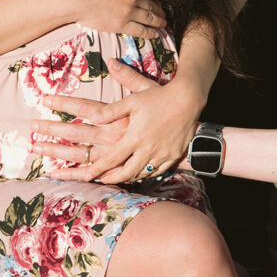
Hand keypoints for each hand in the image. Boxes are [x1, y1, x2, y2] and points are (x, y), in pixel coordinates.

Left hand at [34, 59, 203, 182]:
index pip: (111, 158)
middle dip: (107, 178)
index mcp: (133, 136)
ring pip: (139, 174)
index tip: (86, 174)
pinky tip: (137, 173)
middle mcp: (146, 149)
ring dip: (124, 178)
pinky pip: (154, 171)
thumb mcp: (135, 99)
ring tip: (113, 179)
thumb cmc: (160, 96)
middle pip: (123, 171)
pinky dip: (143, 174)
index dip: (97, 169)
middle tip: (96, 180)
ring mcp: (159, 155)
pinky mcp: (171, 156)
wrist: (189, 100)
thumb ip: (112, 109)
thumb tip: (91, 115)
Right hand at [64, 0, 165, 39]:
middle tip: (164, 16)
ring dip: (159, 23)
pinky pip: (141, 30)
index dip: (153, 1)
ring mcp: (129, 12)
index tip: (156, 5)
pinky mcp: (122, 25)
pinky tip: (156, 34)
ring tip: (163, 25)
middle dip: (160, 12)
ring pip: (150, 19)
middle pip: (152, 7)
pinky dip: (151, 33)